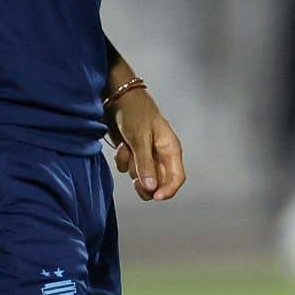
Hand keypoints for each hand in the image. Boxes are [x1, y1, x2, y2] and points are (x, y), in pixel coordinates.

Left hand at [109, 86, 185, 201]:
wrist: (117, 98)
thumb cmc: (135, 111)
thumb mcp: (140, 137)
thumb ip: (145, 163)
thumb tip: (152, 187)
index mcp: (170, 149)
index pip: (177, 178)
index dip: (168, 190)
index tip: (156, 196)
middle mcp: (160, 155)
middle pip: (158, 183)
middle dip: (145, 184)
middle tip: (135, 182)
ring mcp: (146, 155)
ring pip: (141, 177)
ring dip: (131, 167)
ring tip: (127, 149)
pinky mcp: (133, 154)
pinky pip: (128, 169)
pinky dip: (122, 160)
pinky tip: (122, 146)